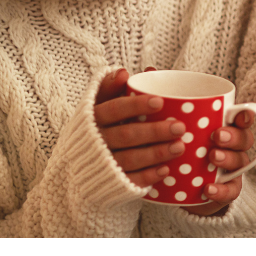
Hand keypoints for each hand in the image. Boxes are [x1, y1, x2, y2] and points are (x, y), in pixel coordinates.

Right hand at [94, 67, 185, 187]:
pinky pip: (129, 181)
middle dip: (154, 132)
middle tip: (180, 127)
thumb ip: (118, 87)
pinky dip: (148, 177)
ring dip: (156, 154)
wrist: (75, 167)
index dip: (135, 105)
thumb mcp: (101, 104)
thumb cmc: (97, 126)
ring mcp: (101, 165)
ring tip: (180, 147)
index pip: (113, 109)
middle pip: (125, 135)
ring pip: (129, 159)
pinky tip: (166, 170)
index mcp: (92, 118)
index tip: (160, 101)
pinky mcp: (109, 185)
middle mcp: (94, 141)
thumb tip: (139, 70)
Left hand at [183, 109, 255, 216]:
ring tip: (213, 157)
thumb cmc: (181, 153)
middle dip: (234, 136)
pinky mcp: (228, 190)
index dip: (245, 116)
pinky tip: (209, 188)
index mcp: (226, 129)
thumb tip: (161, 101)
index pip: (242, 119)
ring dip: (228, 158)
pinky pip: (232, 190)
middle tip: (218, 136)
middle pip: (245, 139)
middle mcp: (233, 147)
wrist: (180, 190)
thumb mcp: (177, 136)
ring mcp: (233, 169)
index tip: (237, 117)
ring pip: (240, 162)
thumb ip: (177, 122)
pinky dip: (222, 190)